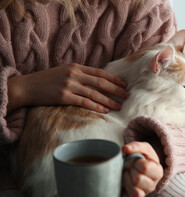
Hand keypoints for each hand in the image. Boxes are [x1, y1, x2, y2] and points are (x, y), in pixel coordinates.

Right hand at [7, 63, 128, 112]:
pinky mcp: (64, 97)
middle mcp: (74, 75)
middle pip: (101, 82)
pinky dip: (97, 106)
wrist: (27, 87)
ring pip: (95, 93)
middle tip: (127, 95)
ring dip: (110, 100)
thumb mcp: (65, 72)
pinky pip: (85, 102)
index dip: (114, 79)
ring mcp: (69, 85)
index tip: (125, 84)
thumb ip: (80, 75)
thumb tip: (98, 81)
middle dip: (117, 89)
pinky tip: (105, 110)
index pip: (100, 73)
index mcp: (76, 67)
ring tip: (120, 106)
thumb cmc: (47, 81)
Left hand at [121, 141, 163, 196]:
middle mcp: (153, 185)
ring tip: (127, 175)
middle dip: (130, 171)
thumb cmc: (143, 157)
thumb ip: (135, 146)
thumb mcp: (143, 148)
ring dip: (126, 181)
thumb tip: (125, 149)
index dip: (136, 162)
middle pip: (137, 180)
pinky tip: (123, 189)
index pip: (144, 167)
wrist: (141, 166)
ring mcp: (144, 194)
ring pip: (134, 192)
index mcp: (158, 172)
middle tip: (130, 167)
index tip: (136, 160)